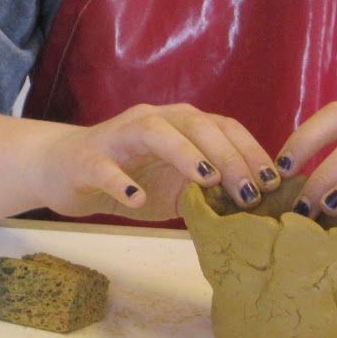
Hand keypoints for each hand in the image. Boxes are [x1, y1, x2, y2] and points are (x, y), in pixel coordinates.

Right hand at [33, 102, 281, 221]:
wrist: (64, 171)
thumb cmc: (128, 177)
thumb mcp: (175, 187)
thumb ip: (209, 193)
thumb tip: (257, 216)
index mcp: (177, 124)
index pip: (222, 126)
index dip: (250, 150)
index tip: (272, 183)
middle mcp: (151, 120)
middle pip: (195, 123)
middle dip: (227, 155)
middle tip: (247, 191)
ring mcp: (117, 136)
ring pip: (154, 131)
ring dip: (184, 153)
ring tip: (205, 180)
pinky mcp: (87, 158)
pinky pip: (105, 167)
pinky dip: (121, 183)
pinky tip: (137, 200)